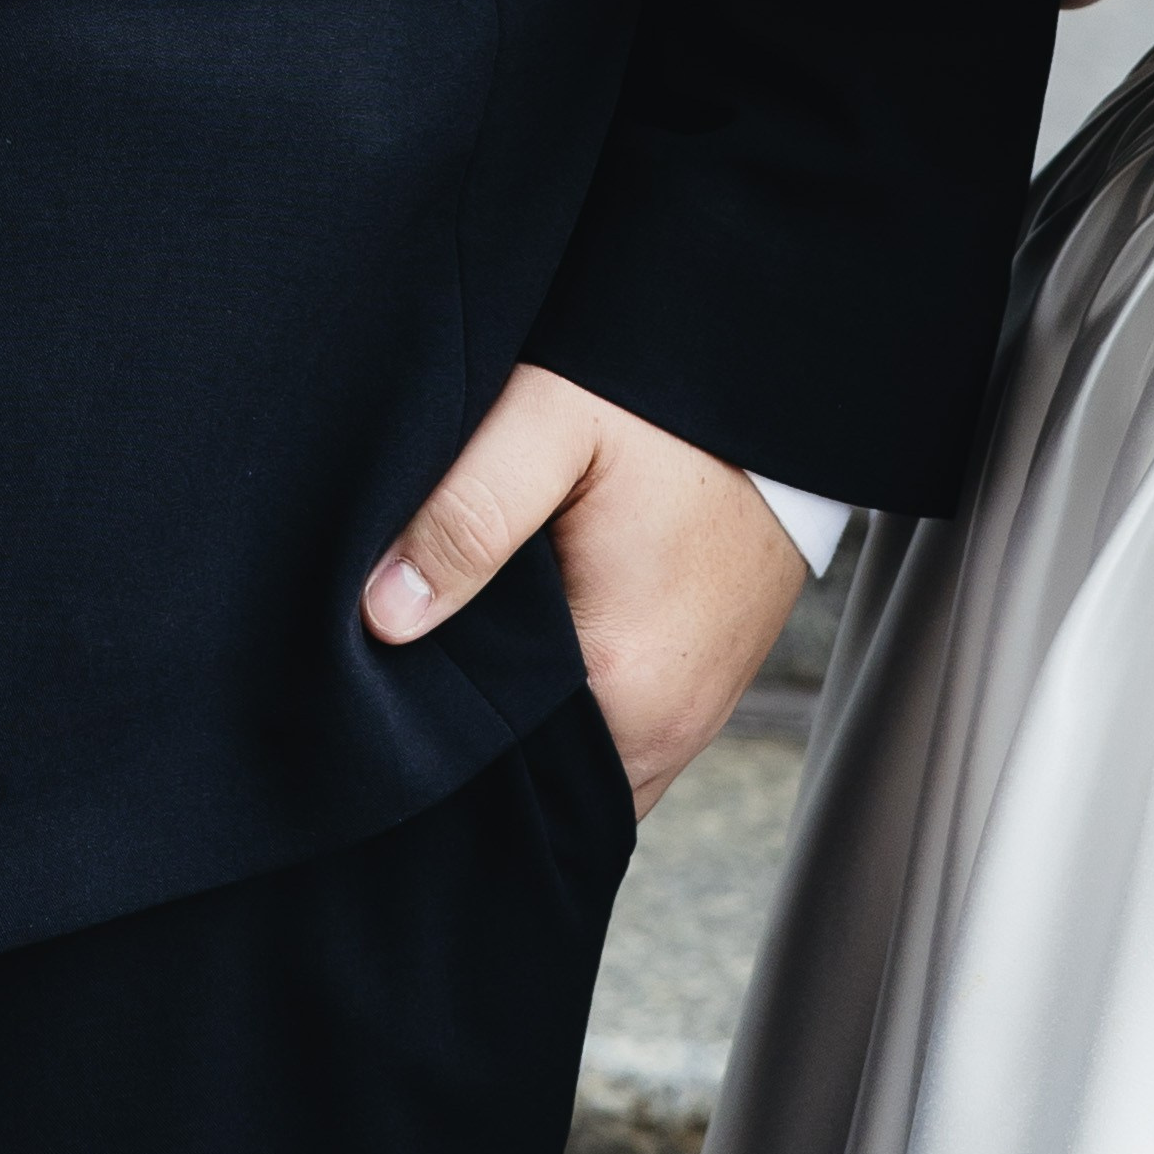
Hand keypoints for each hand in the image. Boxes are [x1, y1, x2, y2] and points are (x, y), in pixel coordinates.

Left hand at [362, 365, 805, 815]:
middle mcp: (670, 733)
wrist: (779, 379)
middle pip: (529, 772)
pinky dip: (562, 693)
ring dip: (517, 708)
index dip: (423, 730)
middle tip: (410, 644)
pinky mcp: (702, 685)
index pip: (489, 773)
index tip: (373, 678)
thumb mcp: (552, 423)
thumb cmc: (666, 402)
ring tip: (470, 629)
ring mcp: (694, 715)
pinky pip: (609, 725)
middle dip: (464, 725)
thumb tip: (383, 615)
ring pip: (570, 753)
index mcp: (627, 694)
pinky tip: (530, 627)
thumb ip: (468, 514)